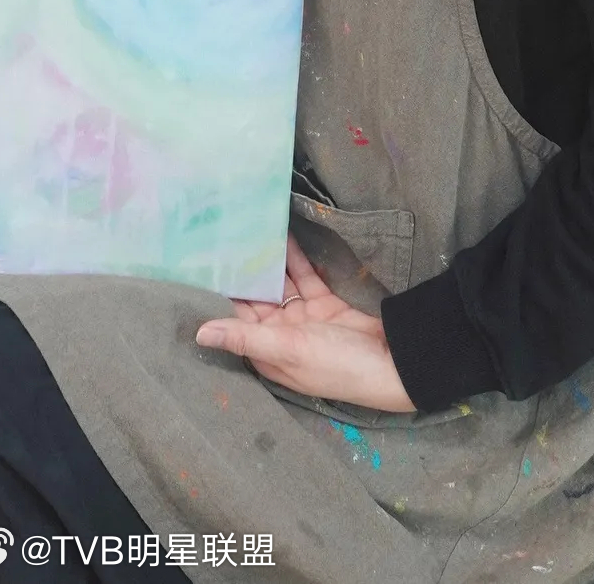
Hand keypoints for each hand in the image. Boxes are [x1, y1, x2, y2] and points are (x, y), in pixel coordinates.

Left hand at [195, 236, 415, 412]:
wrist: (395, 362)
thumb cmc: (337, 365)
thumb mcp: (288, 350)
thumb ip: (245, 337)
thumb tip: (198, 334)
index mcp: (269, 353)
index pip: (240, 318)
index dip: (228, 292)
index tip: (211, 260)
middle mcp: (284, 336)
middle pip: (259, 298)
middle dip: (248, 270)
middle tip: (230, 234)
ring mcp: (306, 319)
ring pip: (281, 284)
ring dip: (270, 261)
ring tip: (253, 229)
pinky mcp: (326, 303)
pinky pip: (305, 276)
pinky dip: (295, 258)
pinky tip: (282, 235)